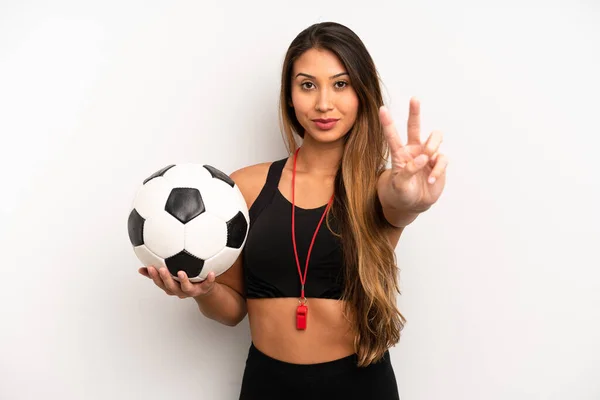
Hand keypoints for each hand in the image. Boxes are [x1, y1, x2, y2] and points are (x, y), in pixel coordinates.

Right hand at [139, 266, 215, 298]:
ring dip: (183, 281)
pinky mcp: (205, 289)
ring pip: (186, 288)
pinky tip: (211, 273)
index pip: (160, 283)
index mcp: (172, 287)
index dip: (154, 277)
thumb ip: (156, 273)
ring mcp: (193, 291)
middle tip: (162, 269)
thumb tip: (140, 269)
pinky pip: (207, 284)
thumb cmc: (185, 281)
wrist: (204, 290)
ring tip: (181, 272)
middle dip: (165, 278)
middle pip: (171, 287)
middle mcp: (181, 291)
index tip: (150, 267)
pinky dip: (209, 279)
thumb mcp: (171, 278)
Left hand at [379, 97, 448, 212]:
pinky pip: (442, 159)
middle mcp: (413, 150)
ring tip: (428, 158)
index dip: (387, 123)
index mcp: (399, 154)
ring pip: (434, 138)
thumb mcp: (399, 185)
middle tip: (414, 99)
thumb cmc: (401, 193)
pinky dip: (437, 169)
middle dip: (415, 112)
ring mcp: (427, 155)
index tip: (382, 109)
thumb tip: (423, 158)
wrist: (414, 204)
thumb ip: (407, 171)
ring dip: (432, 145)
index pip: (392, 136)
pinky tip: (430, 179)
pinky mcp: (438, 163)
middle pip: (414, 127)